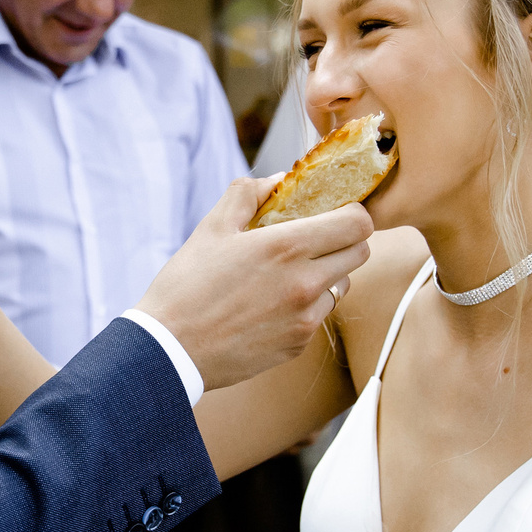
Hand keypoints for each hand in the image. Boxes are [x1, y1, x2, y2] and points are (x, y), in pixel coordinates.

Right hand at [137, 182, 374, 391]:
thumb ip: (248, 194)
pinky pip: (319, 315)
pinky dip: (306, 305)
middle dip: (344, 240)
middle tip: (315, 238)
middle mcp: (305, 283)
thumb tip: (278, 180)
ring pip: (343, 285)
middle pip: (361, 253)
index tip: (334, 212)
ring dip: (327, 274)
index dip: (352, 212)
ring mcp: (305, 319)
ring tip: (288, 274)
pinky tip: (271, 305)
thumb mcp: (211, 228)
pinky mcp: (298, 345)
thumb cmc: (186, 286)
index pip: (357, 223)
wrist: (170, 350)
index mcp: (285, 247)